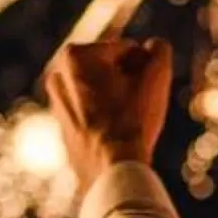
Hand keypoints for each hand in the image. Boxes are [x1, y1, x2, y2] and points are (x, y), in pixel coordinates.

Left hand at [43, 37, 173, 189]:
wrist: (111, 170)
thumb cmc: (132, 119)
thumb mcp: (156, 75)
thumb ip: (159, 49)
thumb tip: (152, 48)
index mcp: (74, 55)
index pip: (129, 50)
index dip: (144, 70)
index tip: (141, 92)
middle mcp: (58, 75)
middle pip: (112, 69)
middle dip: (129, 82)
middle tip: (138, 105)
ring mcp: (57, 104)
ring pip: (104, 91)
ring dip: (120, 99)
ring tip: (128, 121)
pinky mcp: (63, 128)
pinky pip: (95, 114)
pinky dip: (108, 118)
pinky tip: (118, 135)